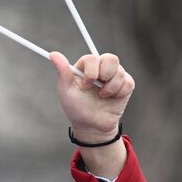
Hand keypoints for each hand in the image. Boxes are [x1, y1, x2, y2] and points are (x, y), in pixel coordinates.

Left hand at [52, 52, 130, 179]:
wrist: (92, 126)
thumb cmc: (77, 108)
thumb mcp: (66, 91)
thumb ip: (62, 71)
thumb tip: (53, 54)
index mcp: (86, 67)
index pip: (92, 58)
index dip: (91, 71)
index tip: (85, 85)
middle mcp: (101, 68)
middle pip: (110, 59)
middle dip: (104, 75)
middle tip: (97, 89)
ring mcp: (114, 76)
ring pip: (119, 71)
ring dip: (110, 88)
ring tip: (102, 96)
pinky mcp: (126, 85)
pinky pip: (127, 82)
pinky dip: (119, 92)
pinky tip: (112, 98)